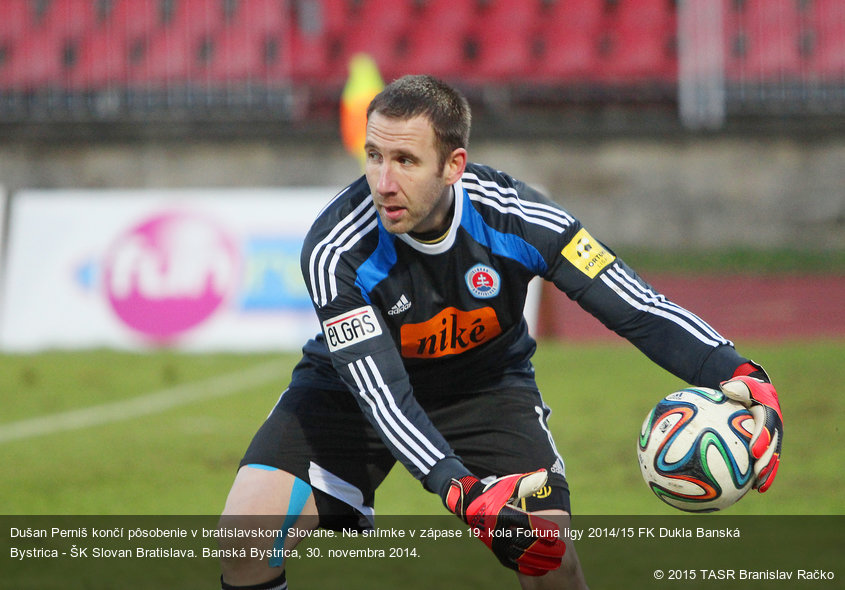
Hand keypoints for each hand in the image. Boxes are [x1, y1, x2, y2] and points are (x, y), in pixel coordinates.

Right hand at [444, 469, 565, 575]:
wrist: (471, 507)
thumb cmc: (495, 494)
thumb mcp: (509, 485)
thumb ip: (528, 481)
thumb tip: (544, 473)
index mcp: (504, 515)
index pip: (527, 525)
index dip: (543, 530)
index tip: (556, 532)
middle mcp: (500, 532)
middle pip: (527, 545)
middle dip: (547, 549)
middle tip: (562, 549)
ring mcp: (498, 545)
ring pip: (522, 557)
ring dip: (541, 561)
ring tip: (557, 561)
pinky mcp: (498, 553)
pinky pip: (515, 565)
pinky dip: (530, 568)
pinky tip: (543, 568)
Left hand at [720, 363, 782, 491]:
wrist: (757, 392)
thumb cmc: (744, 388)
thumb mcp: (742, 384)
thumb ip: (736, 387)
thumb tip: (725, 388)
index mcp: (769, 411)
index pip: (766, 426)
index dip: (761, 439)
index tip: (754, 451)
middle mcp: (773, 427)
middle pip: (772, 447)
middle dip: (767, 461)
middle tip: (758, 473)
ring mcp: (772, 437)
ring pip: (772, 458)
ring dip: (767, 473)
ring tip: (759, 486)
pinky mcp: (767, 445)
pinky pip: (764, 460)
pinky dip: (760, 473)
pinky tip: (751, 487)